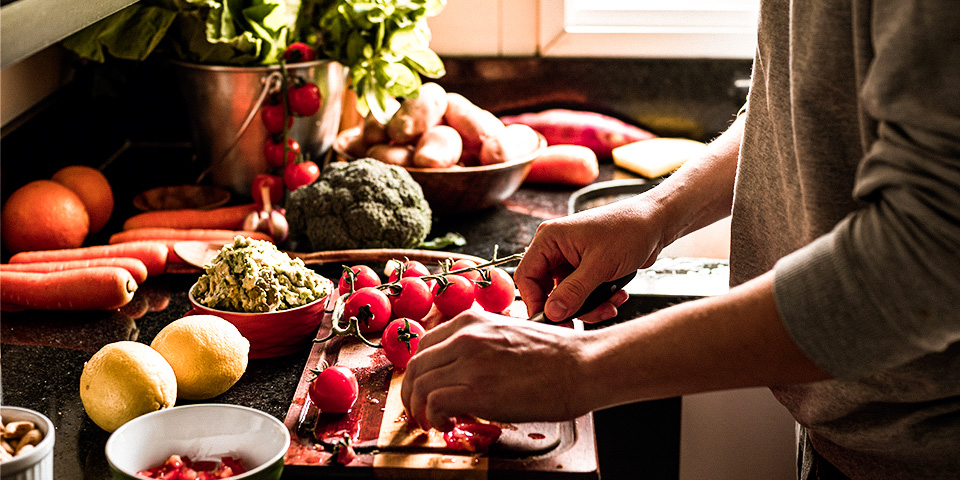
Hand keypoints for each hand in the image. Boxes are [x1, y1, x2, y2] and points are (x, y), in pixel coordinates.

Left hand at [400, 310, 591, 430]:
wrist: (582, 365)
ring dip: (420, 409)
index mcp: (472, 320)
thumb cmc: (557, 355)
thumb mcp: (509, 334)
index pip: (425, 346)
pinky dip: (434, 418)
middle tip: (420, 412)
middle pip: (416, 366)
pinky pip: (434, 403)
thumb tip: (466, 369)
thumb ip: (482, 344)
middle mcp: (465, 336)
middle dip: (412, 393)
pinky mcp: (477, 389)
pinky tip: (448, 424)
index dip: (420, 372)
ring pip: (419, 385)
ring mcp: (469, 362)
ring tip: (434, 423)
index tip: (424, 388)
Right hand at [515, 198, 663, 322]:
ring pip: (567, 296)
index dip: (535, 301)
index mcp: (550, 239)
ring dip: (589, 306)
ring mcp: (572, 259)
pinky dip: (599, 300)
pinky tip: (617, 295)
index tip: (551, 320)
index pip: (527, 276)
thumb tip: (552, 312)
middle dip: (569, 307)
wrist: (657, 223)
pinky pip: (583, 293)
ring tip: (610, 305)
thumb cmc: (629, 229)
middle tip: (582, 321)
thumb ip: (573, 292)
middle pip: (547, 290)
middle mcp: (557, 248)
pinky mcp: (586, 268)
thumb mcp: (600, 265)